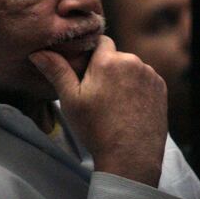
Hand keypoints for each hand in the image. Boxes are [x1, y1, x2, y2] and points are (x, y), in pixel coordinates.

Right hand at [29, 36, 166, 186]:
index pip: (100, 41)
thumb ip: (57, 71)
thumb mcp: (70, 100)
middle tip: (97, 93)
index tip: (85, 70)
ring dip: (123, 78)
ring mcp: (150, 75)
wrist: (130, 157)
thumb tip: (38, 52)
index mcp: (108, 61)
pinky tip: (129, 107)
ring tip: (114, 103)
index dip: (91, 53)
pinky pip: (145, 80)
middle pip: (115, 56)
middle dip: (107, 68)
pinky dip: (137, 88)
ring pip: (131, 68)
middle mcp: (132, 61)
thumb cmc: (96, 129)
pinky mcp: (161, 88)